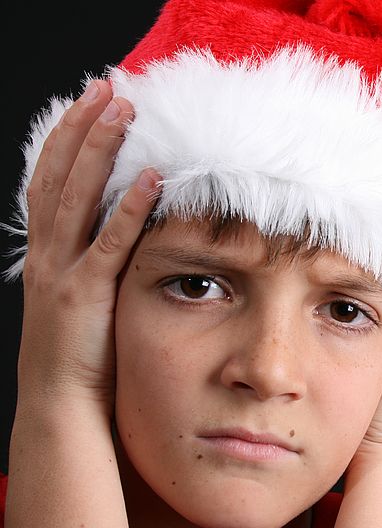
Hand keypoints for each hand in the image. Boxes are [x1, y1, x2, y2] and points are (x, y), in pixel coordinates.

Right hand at [17, 79, 159, 415]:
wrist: (60, 405)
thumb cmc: (81, 358)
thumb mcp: (84, 300)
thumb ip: (99, 265)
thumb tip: (130, 235)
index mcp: (48, 255)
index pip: (52, 183)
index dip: (67, 140)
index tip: (87, 104)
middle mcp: (49, 256)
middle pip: (60, 176)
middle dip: (82, 128)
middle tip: (106, 87)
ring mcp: (64, 272)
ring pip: (78, 197)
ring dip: (100, 150)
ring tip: (123, 111)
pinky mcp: (87, 294)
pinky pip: (110, 243)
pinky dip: (129, 209)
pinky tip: (152, 178)